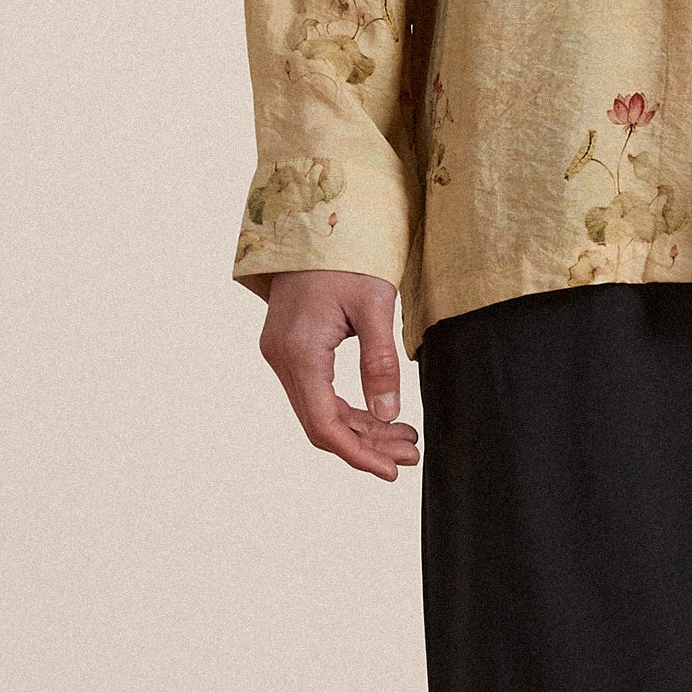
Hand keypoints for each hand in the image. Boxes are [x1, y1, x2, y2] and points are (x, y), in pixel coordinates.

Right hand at [257, 269, 419, 478]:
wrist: (314, 220)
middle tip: (411, 454)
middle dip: (367, 445)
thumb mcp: (375, 305)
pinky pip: (316, 392)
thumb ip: (381, 363)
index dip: (358, 454)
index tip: (391, 471)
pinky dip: (348, 409)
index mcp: (301, 350)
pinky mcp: (289, 349)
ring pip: (319, 411)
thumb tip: (389, 415)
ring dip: (360, 430)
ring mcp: (281, 354)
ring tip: (404, 439)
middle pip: (321, 423)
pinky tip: (381, 416)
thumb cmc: (347, 255)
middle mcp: (282, 357)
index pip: (324, 424)